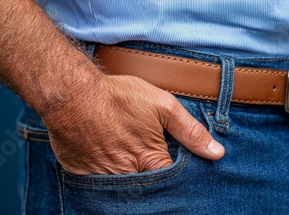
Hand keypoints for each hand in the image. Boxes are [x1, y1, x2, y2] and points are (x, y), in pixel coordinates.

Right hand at [40, 74, 224, 174]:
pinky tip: (104, 156)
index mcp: (151, 161)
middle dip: (150, 177)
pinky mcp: (82, 174)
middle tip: (143, 158)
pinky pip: (97, 183)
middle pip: (147, 187)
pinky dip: (103, 174)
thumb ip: (190, 131)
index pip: (171, 180)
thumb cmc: (117, 97)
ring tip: (123, 154)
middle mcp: (127, 176)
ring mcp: (102, 178)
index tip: (172, 164)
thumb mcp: (162, 105)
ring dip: (127, 176)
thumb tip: (216, 153)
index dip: (175, 175)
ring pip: (122, 186)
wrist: (71, 93)